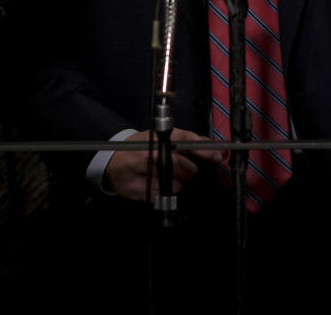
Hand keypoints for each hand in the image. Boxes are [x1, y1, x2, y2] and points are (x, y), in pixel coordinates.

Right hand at [104, 129, 225, 200]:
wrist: (112, 162)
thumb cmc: (139, 146)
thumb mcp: (159, 136)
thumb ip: (185, 141)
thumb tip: (214, 148)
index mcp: (158, 139)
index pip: (187, 143)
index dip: (205, 150)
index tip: (218, 155)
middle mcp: (154, 156)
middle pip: (188, 169)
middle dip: (188, 169)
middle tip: (178, 166)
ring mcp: (149, 177)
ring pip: (180, 185)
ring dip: (178, 181)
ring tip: (162, 173)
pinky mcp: (146, 193)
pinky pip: (168, 194)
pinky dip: (166, 190)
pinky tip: (155, 181)